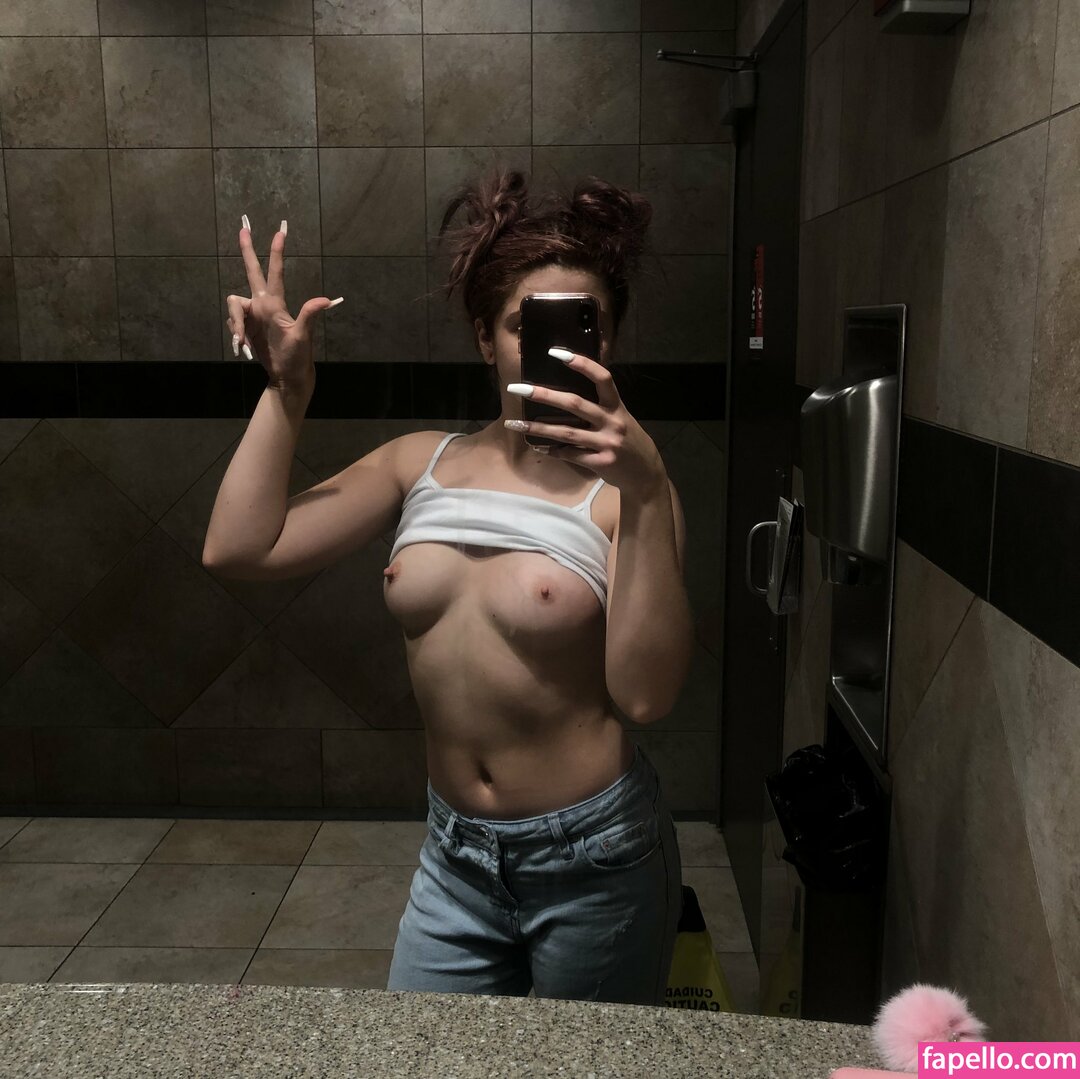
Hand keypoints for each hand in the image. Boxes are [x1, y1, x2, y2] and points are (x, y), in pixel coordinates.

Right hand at [225, 217, 341, 390]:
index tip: (280, 233)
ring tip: (242, 344)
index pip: (275, 273)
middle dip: (247, 252)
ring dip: (235, 324)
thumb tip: (327, 299)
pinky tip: (242, 348)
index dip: (276, 253)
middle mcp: (263, 305)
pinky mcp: (245, 327)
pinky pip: (232, 322)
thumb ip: (310, 315)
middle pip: (252, 272)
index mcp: (276, 304)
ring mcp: (253, 316)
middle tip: (244, 228)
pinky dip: (235, 334)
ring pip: (234, 306)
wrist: (286, 375)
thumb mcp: (303, 336)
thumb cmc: (298, 356)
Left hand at [506, 351, 667, 497]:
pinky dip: (553, 451)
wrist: (645, 472)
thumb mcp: (620, 417)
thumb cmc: (627, 440)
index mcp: (616, 405)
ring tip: (514, 425)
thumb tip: (565, 394)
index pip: (601, 377)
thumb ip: (599, 406)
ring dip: (537, 429)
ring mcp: (607, 443)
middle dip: (544, 395)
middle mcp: (612, 421)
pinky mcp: (601, 462)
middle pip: (574, 403)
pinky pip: (570, 455)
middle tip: (518, 388)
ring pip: (566, 433)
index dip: (581, 363)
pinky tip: (539, 447)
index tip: (555, 353)